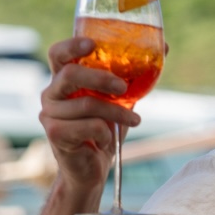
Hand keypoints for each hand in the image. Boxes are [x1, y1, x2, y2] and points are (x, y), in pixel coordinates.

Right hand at [40, 37, 142, 193]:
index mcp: (63, 79)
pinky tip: (106, 140)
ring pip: (87, 104)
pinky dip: (105, 134)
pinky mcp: (55, 133)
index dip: (72, 45)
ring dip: (116, 114)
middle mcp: (51, 93)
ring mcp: (49, 113)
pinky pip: (88, 126)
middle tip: (123, 87)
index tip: (93, 44)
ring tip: (133, 122)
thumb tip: (165, 48)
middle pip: (71, 74)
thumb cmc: (103, 130)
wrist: (91, 169)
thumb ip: (133, 76)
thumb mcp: (121, 100)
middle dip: (101, 78)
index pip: (58, 54)